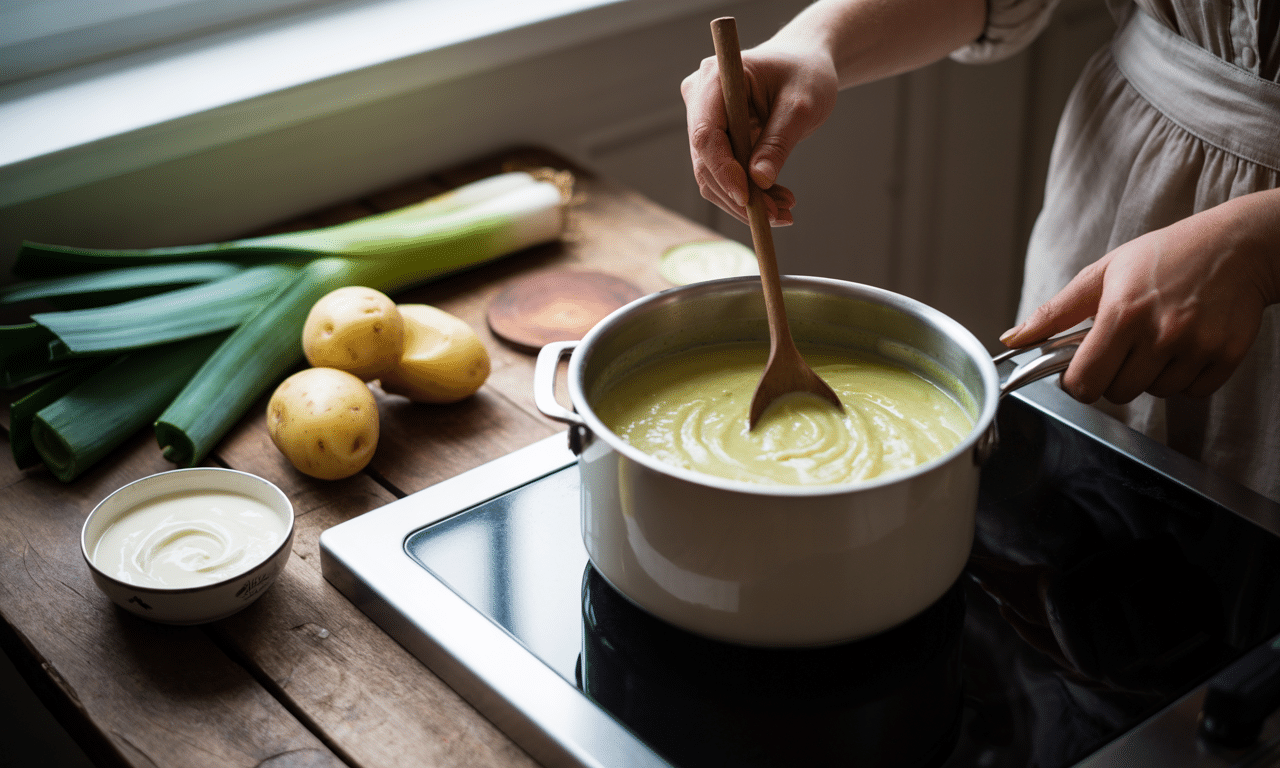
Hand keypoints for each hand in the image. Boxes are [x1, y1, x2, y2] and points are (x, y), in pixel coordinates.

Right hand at [680, 46, 838, 225]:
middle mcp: (700, 99)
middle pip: (706, 161)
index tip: (748, 198)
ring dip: (746, 201)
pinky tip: (776, 202)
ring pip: (712, 175)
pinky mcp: (714, 139)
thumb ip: (778, 142)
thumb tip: (758, 180)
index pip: (706, 134)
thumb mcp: (801, 106)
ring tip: (784, 212)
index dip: (723, 170)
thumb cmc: (805, 74)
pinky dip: (749, 194)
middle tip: (778, 215)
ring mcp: (703, 120)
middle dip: (739, 194)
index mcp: (715, 78)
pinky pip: (723, 175)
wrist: (804, 66)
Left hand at [1001, 190, 1279, 403]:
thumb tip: (1012, 340)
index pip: (1084, 382)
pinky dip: (1185, 378)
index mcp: (1121, 313)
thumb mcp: (1103, 274)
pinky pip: (1192, 392)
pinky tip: (1186, 345)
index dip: (1077, 380)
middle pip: (1118, 393)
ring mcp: (1196, 347)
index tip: (1083, 367)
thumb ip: (1055, 312)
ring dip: (1151, 375)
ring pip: (1156, 393)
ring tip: (1160, 338)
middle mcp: (1160, 333)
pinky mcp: (1226, 356)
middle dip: (1114, 375)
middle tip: (1126, 345)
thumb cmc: (1165, 255)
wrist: (1237, 245)